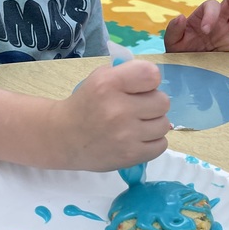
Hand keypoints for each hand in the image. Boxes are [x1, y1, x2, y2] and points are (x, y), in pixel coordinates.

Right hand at [55, 59, 169, 170]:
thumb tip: (156, 80)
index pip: (152, 74)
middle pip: (163, 101)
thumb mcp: (99, 78)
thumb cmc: (86, 104)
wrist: (64, 138)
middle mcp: (118, 109)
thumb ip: (128, 74)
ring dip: (153, 124)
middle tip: (137, 109)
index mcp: (108, 84)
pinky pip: (161, 145)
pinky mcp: (130, 155)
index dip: (150, 81)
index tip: (140, 87)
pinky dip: (153, 142)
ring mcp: (125, 135)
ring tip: (137, 125)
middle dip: (153, 104)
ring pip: (164, 124)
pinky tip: (138, 139)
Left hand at [163, 0, 228, 52]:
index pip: (210, 8)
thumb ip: (174, 29)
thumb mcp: (171, 40)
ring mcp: (227, 31)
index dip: (210, 16)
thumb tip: (181, 16)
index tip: (205, 30)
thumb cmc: (177, 50)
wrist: (184, 66)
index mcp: (201, 16)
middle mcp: (217, 20)